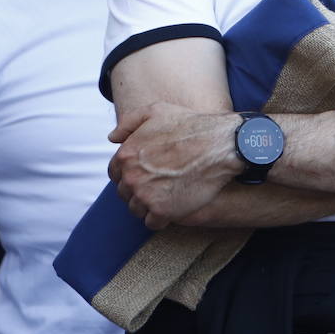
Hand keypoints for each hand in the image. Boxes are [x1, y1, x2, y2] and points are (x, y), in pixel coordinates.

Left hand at [108, 104, 239, 228]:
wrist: (221, 144)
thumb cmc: (191, 125)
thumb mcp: (156, 111)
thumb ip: (129, 122)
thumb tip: (113, 138)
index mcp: (126, 155)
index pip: (115, 173)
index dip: (129, 173)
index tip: (145, 174)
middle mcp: (131, 177)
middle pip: (125, 193)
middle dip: (138, 190)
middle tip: (159, 185)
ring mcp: (146, 196)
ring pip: (137, 209)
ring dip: (148, 205)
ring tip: (166, 197)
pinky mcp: (163, 211)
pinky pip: (152, 222)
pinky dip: (161, 218)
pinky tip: (173, 207)